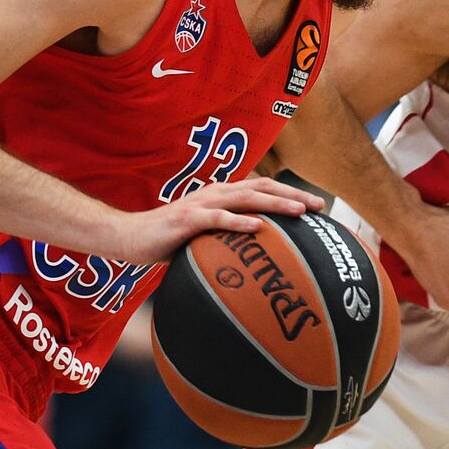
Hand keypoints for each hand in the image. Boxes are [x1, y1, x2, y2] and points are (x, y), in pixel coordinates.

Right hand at [108, 176, 324, 264]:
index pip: (261, 189)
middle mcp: (215, 194)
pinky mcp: (187, 220)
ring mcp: (201, 205)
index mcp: (221, 196)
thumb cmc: (167, 240)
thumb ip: (226, 240)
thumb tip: (253, 260)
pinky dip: (238, 221)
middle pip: (261, 189)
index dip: (289, 192)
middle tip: (320, 206)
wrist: (128, 236)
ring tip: (299, 210)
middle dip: (292, 195)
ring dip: (274, 203)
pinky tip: (258, 227)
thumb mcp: (202, 238)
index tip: (316, 205)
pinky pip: (217, 219)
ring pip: (245, 199)